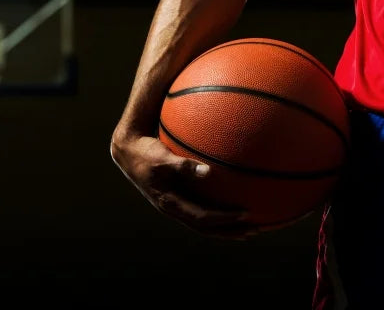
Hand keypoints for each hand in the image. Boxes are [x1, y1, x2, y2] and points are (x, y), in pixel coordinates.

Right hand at [110, 130, 259, 239]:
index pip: (201, 218)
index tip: (244, 215)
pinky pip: (201, 209)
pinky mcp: (178, 197)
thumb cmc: (145, 153)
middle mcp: (174, 209)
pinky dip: (217, 213)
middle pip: (206, 228)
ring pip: (204, 223)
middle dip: (230, 231)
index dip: (223, 219)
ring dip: (226, 227)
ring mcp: (176, 205)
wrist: (128, 152)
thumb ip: (183, 166)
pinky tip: (231, 205)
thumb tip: (207, 171)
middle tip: (255, 230)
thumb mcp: (162, 158)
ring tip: (249, 227)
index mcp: (170, 203)